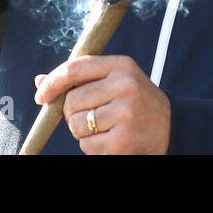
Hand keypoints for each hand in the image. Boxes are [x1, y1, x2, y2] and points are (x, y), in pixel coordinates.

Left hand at [34, 55, 170, 153]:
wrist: (172, 128)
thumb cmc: (135, 101)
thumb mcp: (114, 80)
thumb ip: (80, 79)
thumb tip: (40, 81)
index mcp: (121, 66)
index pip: (75, 68)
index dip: (53, 82)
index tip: (41, 96)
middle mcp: (125, 86)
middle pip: (72, 101)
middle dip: (73, 112)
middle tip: (92, 115)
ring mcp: (125, 114)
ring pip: (76, 125)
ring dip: (82, 131)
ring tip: (104, 127)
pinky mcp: (123, 140)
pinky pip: (87, 146)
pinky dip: (92, 146)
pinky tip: (111, 139)